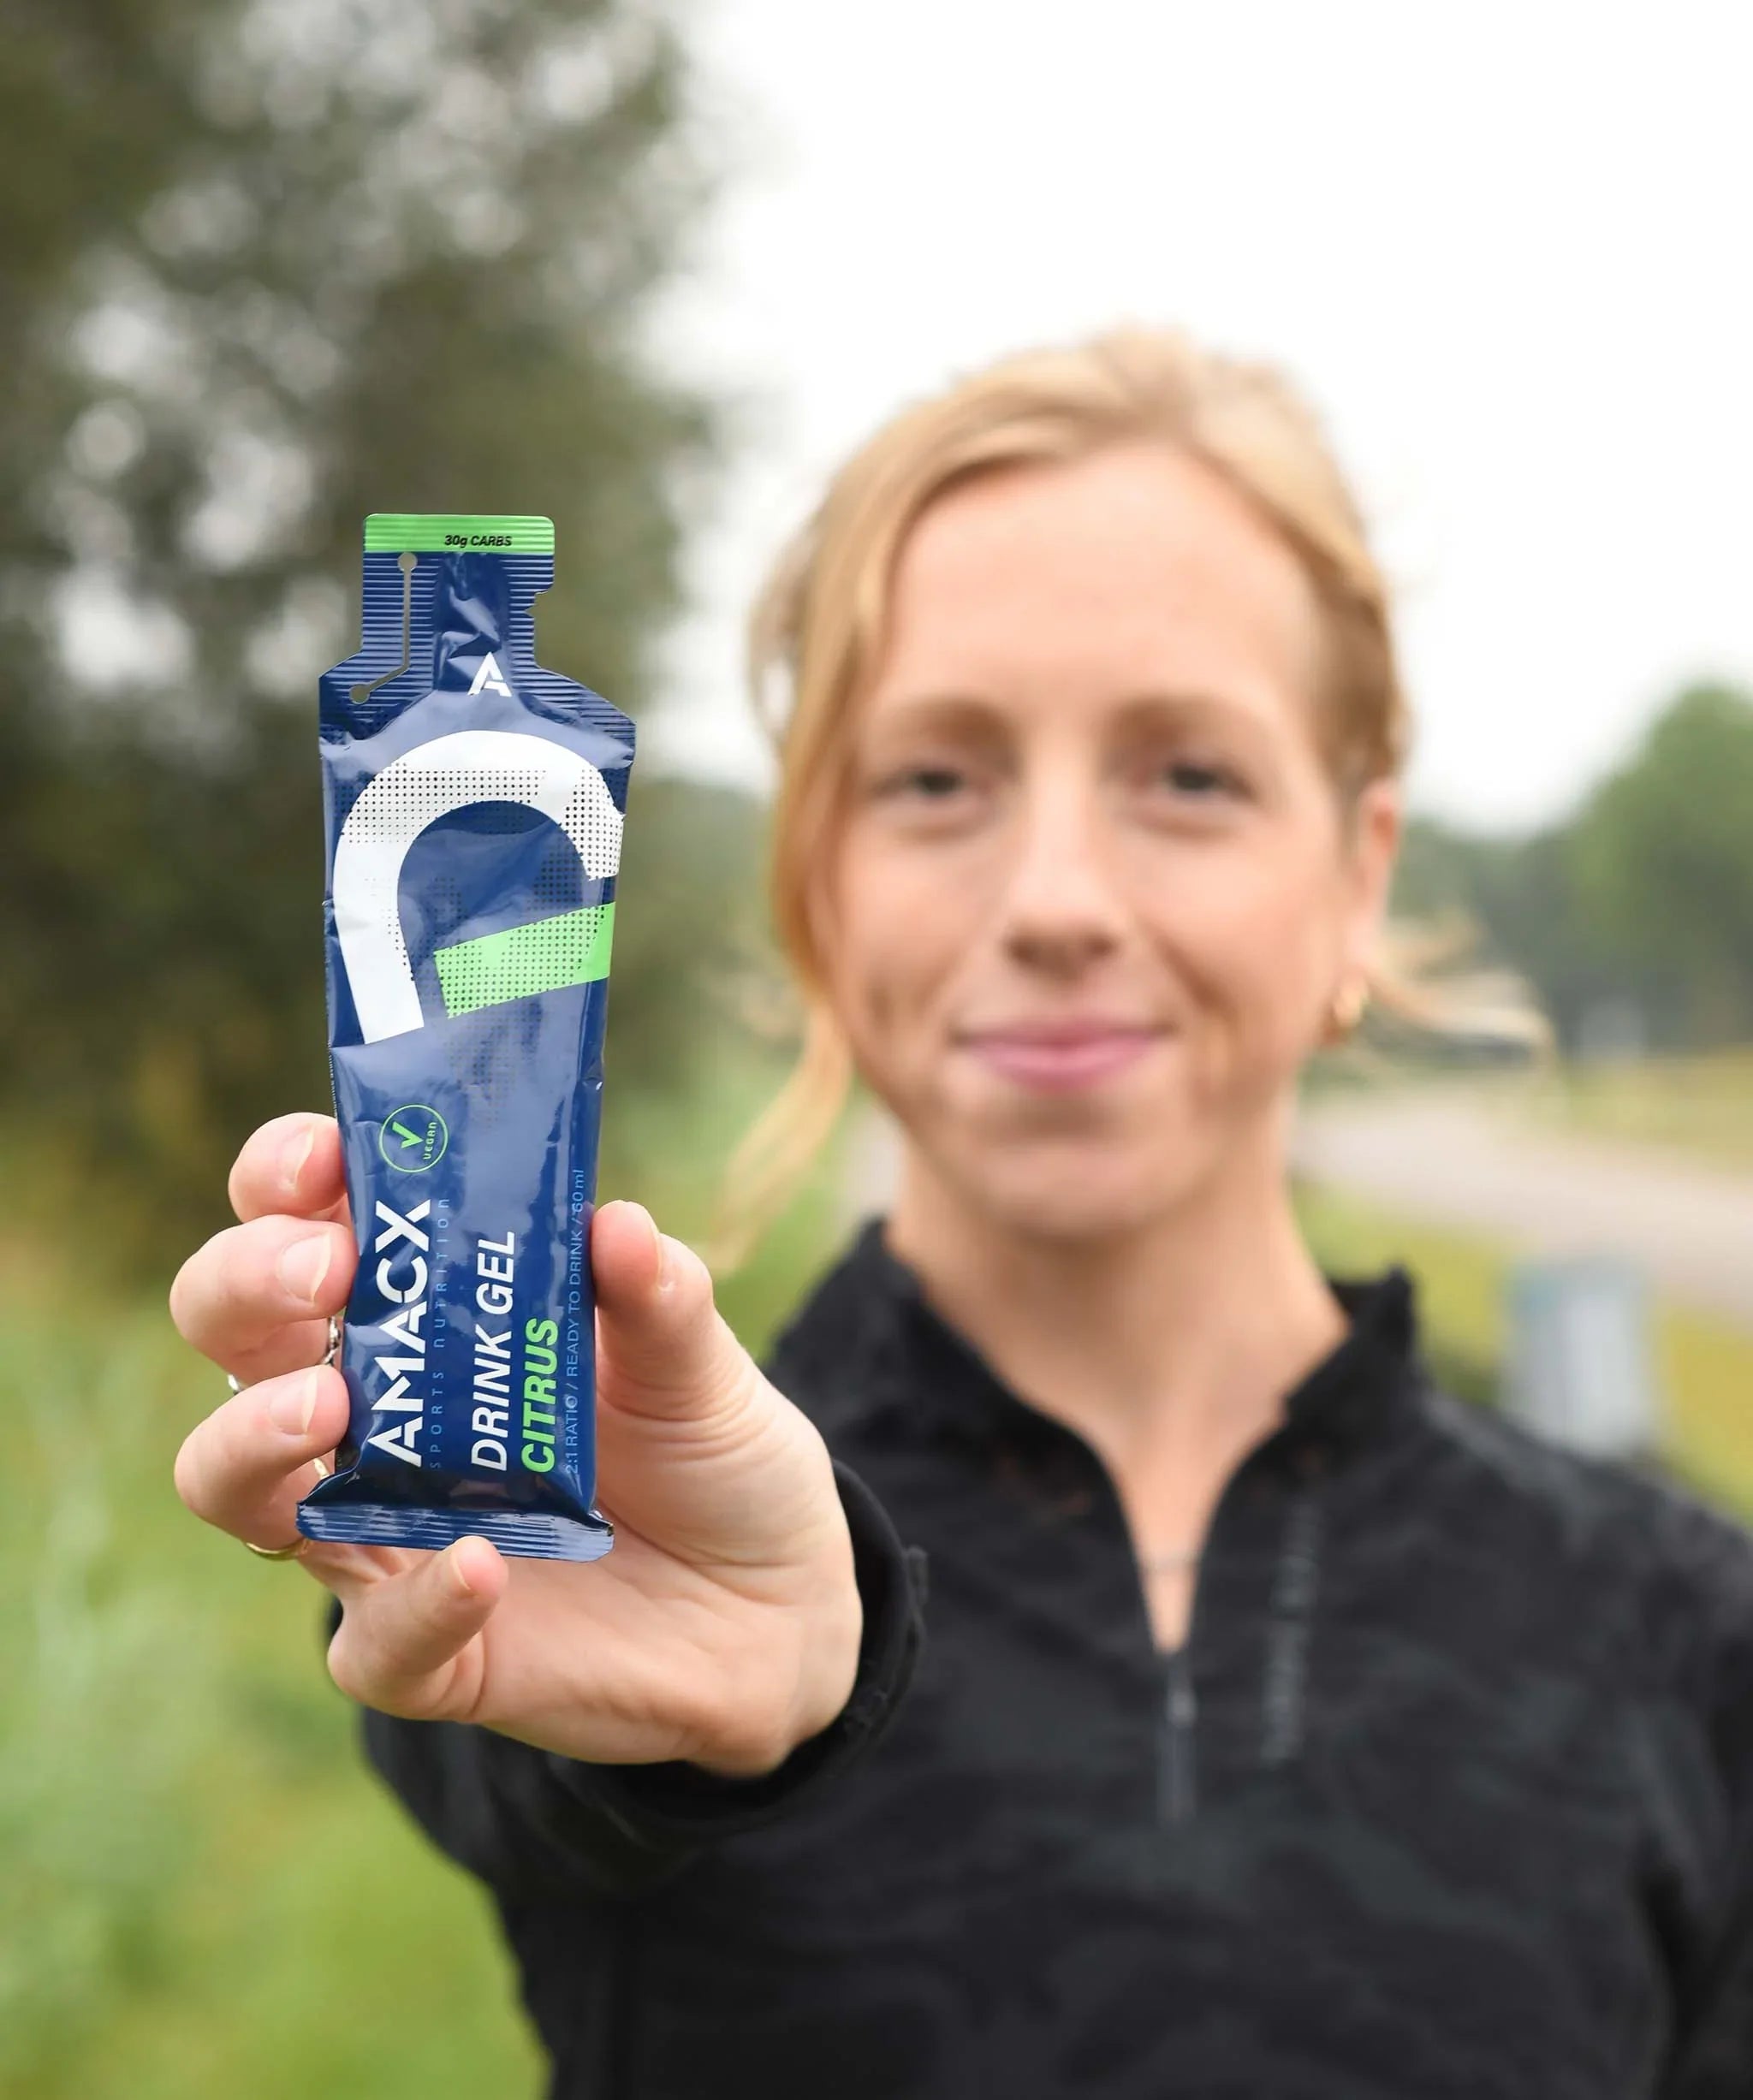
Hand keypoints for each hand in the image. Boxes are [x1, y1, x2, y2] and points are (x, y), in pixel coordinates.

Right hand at [169, 1113, 861, 1777]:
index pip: (298, 1223)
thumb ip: (658, 1296)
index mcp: (420, 1314)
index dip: (284, 1179)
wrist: (775, 1603)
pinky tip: (480, 1564)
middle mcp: (369, 1416)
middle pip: (232, 1335)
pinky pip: (377, 1643)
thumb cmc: (706, 1451)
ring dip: (253, 1437)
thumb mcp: (697, 1361)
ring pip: (233, 1487)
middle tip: (326, 1273)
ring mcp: (379, 1536)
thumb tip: (617, 1223)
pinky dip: (417, 1605)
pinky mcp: (424, 1652)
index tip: (326, 1158)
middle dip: (246, 1286)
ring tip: (327, 1406)